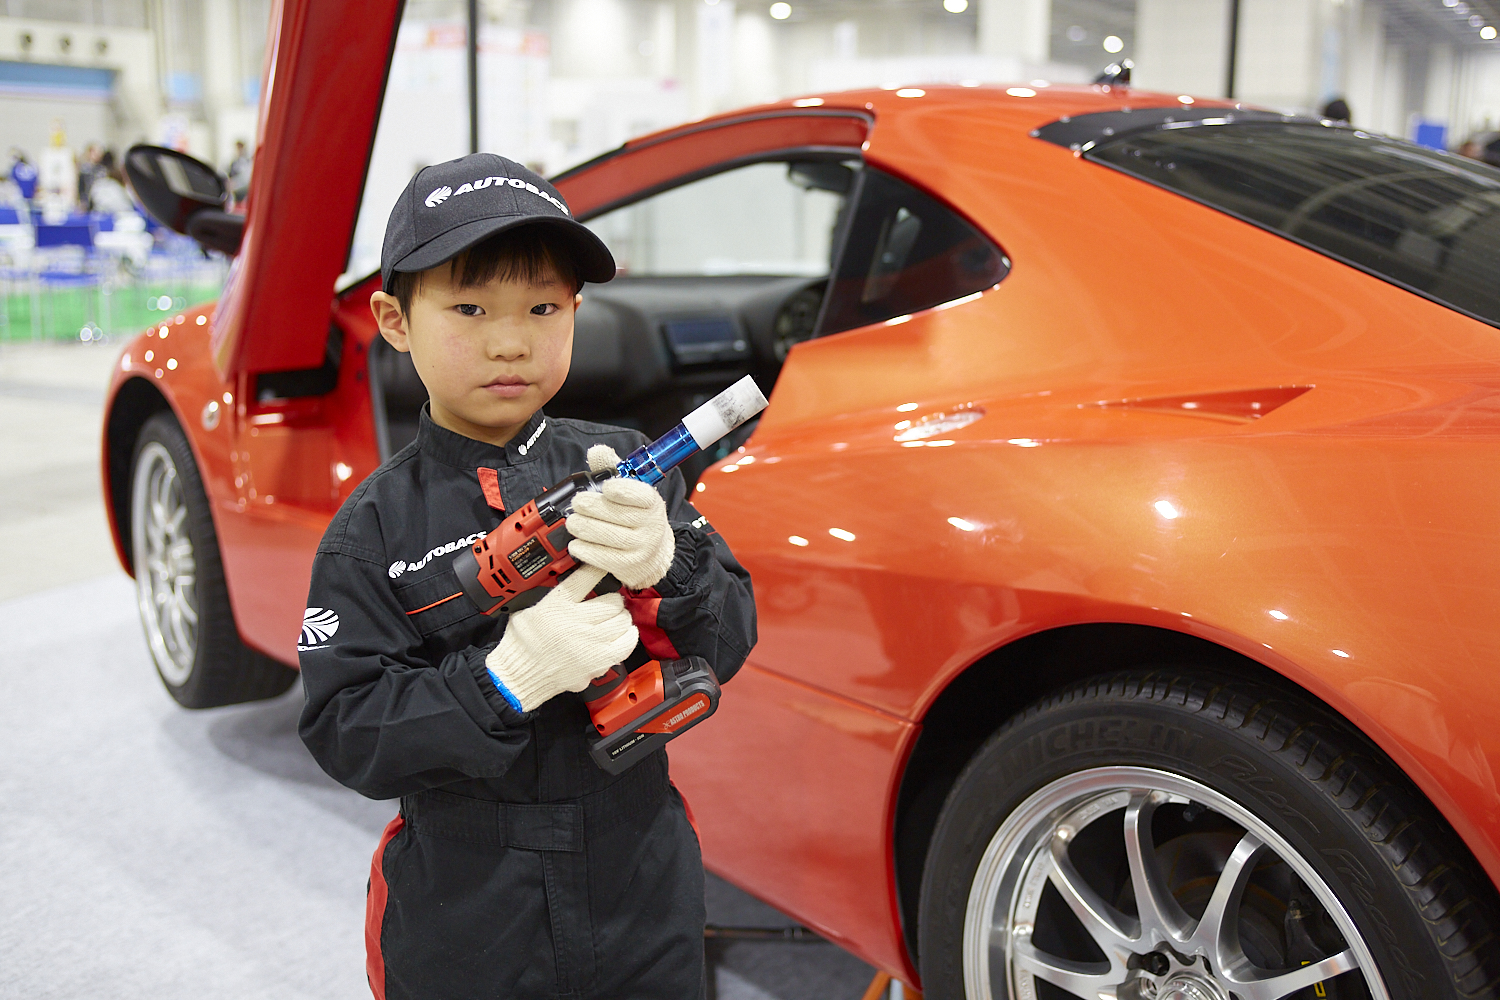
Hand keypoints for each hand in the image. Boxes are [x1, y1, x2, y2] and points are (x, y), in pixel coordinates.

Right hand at [485, 565, 638, 712]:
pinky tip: (622, 636)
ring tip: (615, 621)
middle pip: (613, 601)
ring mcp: (588, 643)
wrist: (517, 677)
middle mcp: (575, 621)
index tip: (602, 569)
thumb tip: (572, 585)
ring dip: (621, 619)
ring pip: (622, 621)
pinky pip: (626, 644)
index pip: (586, 577)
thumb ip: (551, 597)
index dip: (598, 570)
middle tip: (609, 605)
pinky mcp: (597, 662)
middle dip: (614, 601)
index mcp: (557, 604)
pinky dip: (628, 637)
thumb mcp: (528, 609)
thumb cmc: (521, 644)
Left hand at [566, 444, 675, 590]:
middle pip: (614, 513)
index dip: (621, 489)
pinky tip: (577, 543)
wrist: (654, 555)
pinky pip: (600, 556)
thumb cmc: (638, 518)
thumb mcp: (632, 490)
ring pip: (604, 534)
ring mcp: (641, 547)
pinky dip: (583, 548)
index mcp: (652, 503)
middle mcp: (651, 525)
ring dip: (582, 527)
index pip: (640, 494)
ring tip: (573, 522)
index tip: (606, 487)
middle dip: (589, 507)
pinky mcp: (628, 565)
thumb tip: (597, 451)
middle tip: (577, 504)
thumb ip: (613, 468)